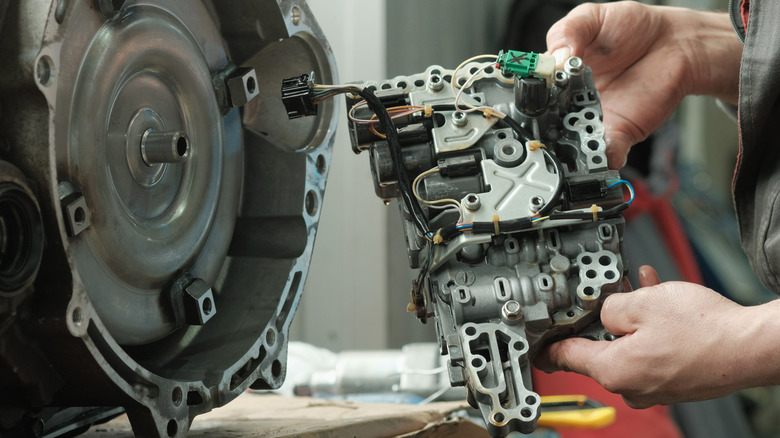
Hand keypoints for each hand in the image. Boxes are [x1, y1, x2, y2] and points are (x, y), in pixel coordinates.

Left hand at [536, 266, 777, 407]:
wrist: (751, 347)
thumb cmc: (702, 330)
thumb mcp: (641, 304)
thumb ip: (608, 307)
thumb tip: (602, 311)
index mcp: (613, 370)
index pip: (566, 357)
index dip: (549, 342)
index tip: (537, 339)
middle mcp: (631, 386)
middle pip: (599, 349)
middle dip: (602, 319)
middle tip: (607, 294)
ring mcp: (654, 387)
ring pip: (629, 345)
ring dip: (631, 318)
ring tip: (641, 289)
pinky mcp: (675, 382)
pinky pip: (651, 351)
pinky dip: (650, 328)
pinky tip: (658, 300)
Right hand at [546, 2, 741, 168]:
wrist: (675, 42)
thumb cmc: (633, 29)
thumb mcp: (591, 18)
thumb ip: (568, 32)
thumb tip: (557, 59)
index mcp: (559, 76)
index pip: (534, 92)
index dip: (530, 95)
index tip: (535, 92)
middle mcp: (571, 102)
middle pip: (547, 125)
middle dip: (544, 128)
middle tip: (550, 119)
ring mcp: (594, 120)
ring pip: (572, 144)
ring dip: (568, 148)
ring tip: (571, 139)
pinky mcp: (619, 133)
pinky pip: (606, 153)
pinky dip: (601, 159)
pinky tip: (599, 152)